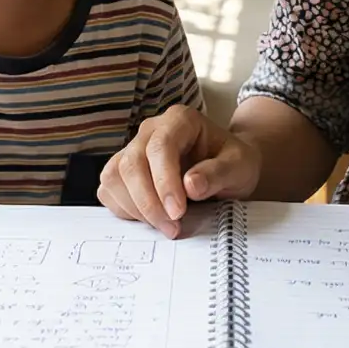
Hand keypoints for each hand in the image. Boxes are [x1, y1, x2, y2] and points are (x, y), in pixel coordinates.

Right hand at [99, 105, 261, 236]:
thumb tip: (190, 186)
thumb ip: (218, 173)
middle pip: (132, 163)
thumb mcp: (239, 167)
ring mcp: (133, 148)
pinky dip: (124, 209)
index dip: (164, 182)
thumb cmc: (232, 162)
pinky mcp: (124, 170)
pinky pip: (109, 189)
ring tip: (165, 226)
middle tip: (172, 227)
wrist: (227, 167)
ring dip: (135, 207)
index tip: (177, 212)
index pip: (160, 147)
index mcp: (180, 120)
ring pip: (114, 176)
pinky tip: (150, 219)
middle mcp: (151, 130)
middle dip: (148, 201)